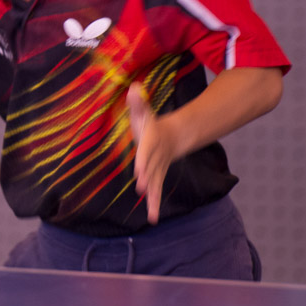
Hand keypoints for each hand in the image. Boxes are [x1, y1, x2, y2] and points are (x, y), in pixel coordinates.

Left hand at [127, 82, 175, 224]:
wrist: (171, 136)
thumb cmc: (151, 124)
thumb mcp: (144, 112)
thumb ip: (138, 102)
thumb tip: (133, 87)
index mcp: (152, 141)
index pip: (147, 150)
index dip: (143, 159)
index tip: (139, 169)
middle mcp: (156, 157)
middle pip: (152, 169)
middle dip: (148, 179)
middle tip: (142, 188)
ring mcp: (158, 169)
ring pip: (156, 185)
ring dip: (153, 199)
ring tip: (152, 216)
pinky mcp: (157, 178)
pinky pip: (156, 192)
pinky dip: (154, 205)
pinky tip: (152, 219)